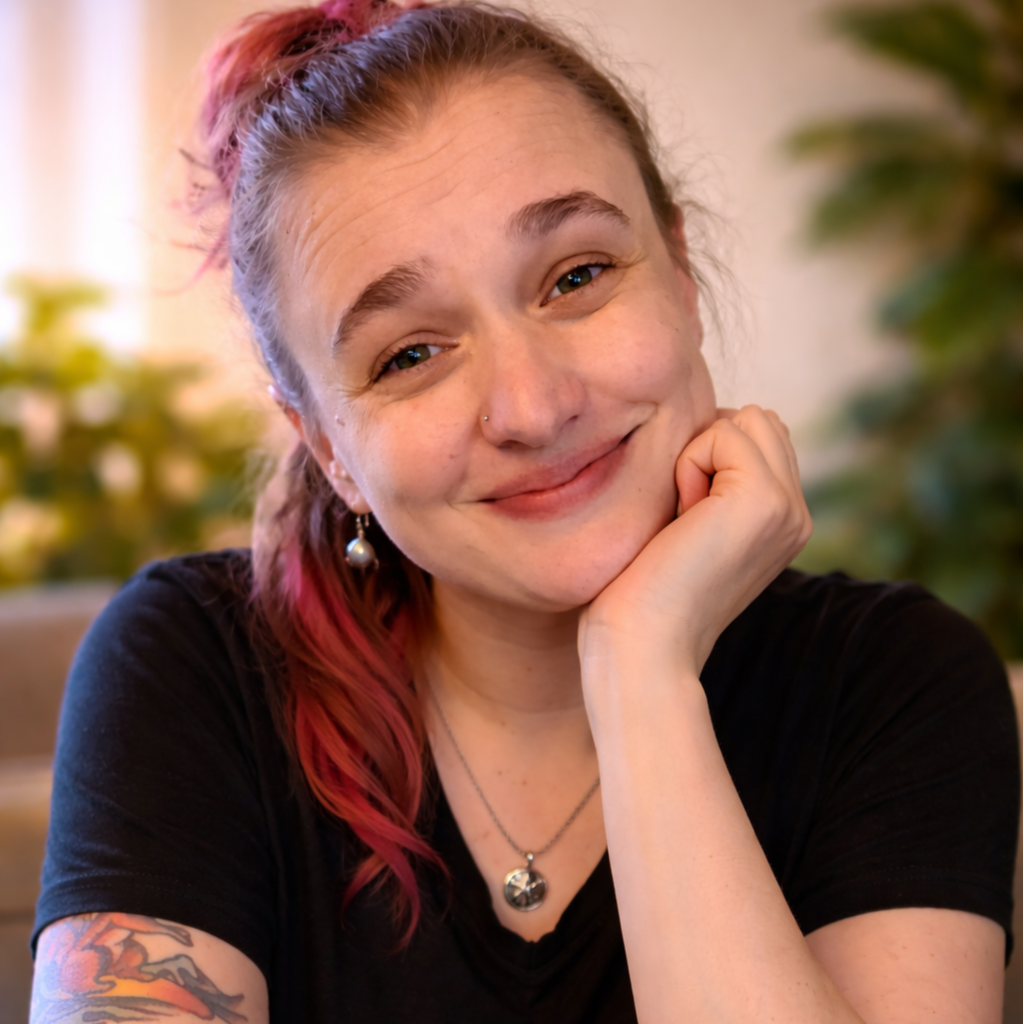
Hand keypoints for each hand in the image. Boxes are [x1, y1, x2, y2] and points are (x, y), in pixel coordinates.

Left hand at [580, 405, 811, 676]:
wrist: (642, 647)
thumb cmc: (640, 593)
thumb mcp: (687, 528)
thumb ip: (712, 485)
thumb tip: (709, 427)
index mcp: (782, 522)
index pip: (759, 437)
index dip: (707, 456)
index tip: (682, 519)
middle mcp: (797, 515)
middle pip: (759, 420)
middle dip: (708, 448)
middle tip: (682, 513)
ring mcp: (788, 508)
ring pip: (748, 419)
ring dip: (699, 453)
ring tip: (683, 514)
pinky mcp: (764, 501)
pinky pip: (725, 432)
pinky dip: (689, 462)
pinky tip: (681, 515)